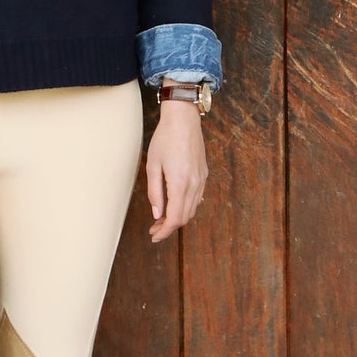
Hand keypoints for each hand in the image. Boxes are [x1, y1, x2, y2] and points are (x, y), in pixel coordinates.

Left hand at [146, 99, 207, 242]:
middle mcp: (194, 184)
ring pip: (192, 209)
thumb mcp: (152, 166)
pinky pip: (197, 198)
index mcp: (180, 184)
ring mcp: (201, 179)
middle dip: (169, 227)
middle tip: (154, 229)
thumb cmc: (165, 139)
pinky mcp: (203, 173)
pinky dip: (187, 206)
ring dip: (178, 217)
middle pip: (185, 217)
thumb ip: (155, 192)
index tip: (154, 236)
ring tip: (162, 218)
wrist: (184, 119)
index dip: (164, 232)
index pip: (174, 218)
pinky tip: (175, 204)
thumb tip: (157, 214)